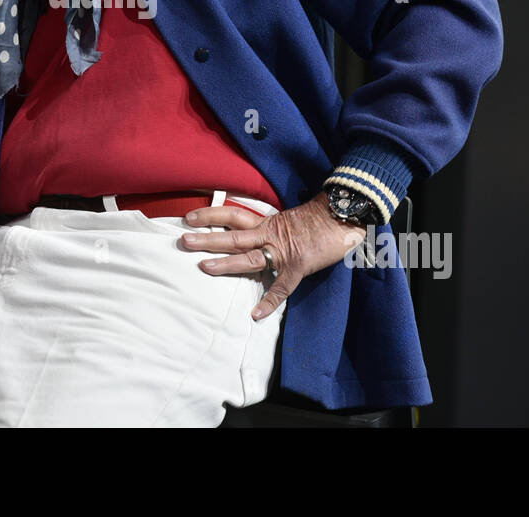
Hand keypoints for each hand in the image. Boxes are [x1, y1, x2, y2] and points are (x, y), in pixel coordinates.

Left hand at [179, 195, 367, 320]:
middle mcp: (270, 234)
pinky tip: (256, 314)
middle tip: (183, 240)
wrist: (344, 215)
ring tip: (203, 267)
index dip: (210, 214)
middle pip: (232, 234)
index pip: (232, 214)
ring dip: (225, 263)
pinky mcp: (299, 267)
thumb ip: (270, 227)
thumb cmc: (319, 216)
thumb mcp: (288, 217)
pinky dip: (269, 302)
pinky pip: (282, 287)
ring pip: (249, 256)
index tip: (188, 217)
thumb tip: (251, 231)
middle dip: (207, 238)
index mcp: (266, 222)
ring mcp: (283, 251)